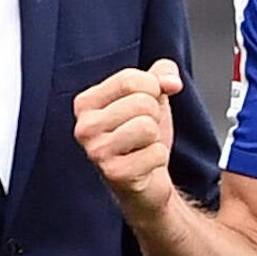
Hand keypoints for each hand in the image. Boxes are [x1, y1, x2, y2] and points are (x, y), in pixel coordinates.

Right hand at [73, 59, 181, 222]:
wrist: (144, 182)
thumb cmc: (142, 138)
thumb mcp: (152, 96)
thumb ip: (162, 73)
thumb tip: (171, 81)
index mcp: (86, 103)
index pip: (130, 79)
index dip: (152, 90)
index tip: (146, 106)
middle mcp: (85, 127)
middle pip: (142, 103)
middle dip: (154, 117)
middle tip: (144, 132)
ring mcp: (97, 152)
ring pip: (148, 127)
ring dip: (155, 138)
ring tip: (143, 146)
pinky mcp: (115, 174)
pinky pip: (156, 153)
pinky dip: (159, 158)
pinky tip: (145, 164)